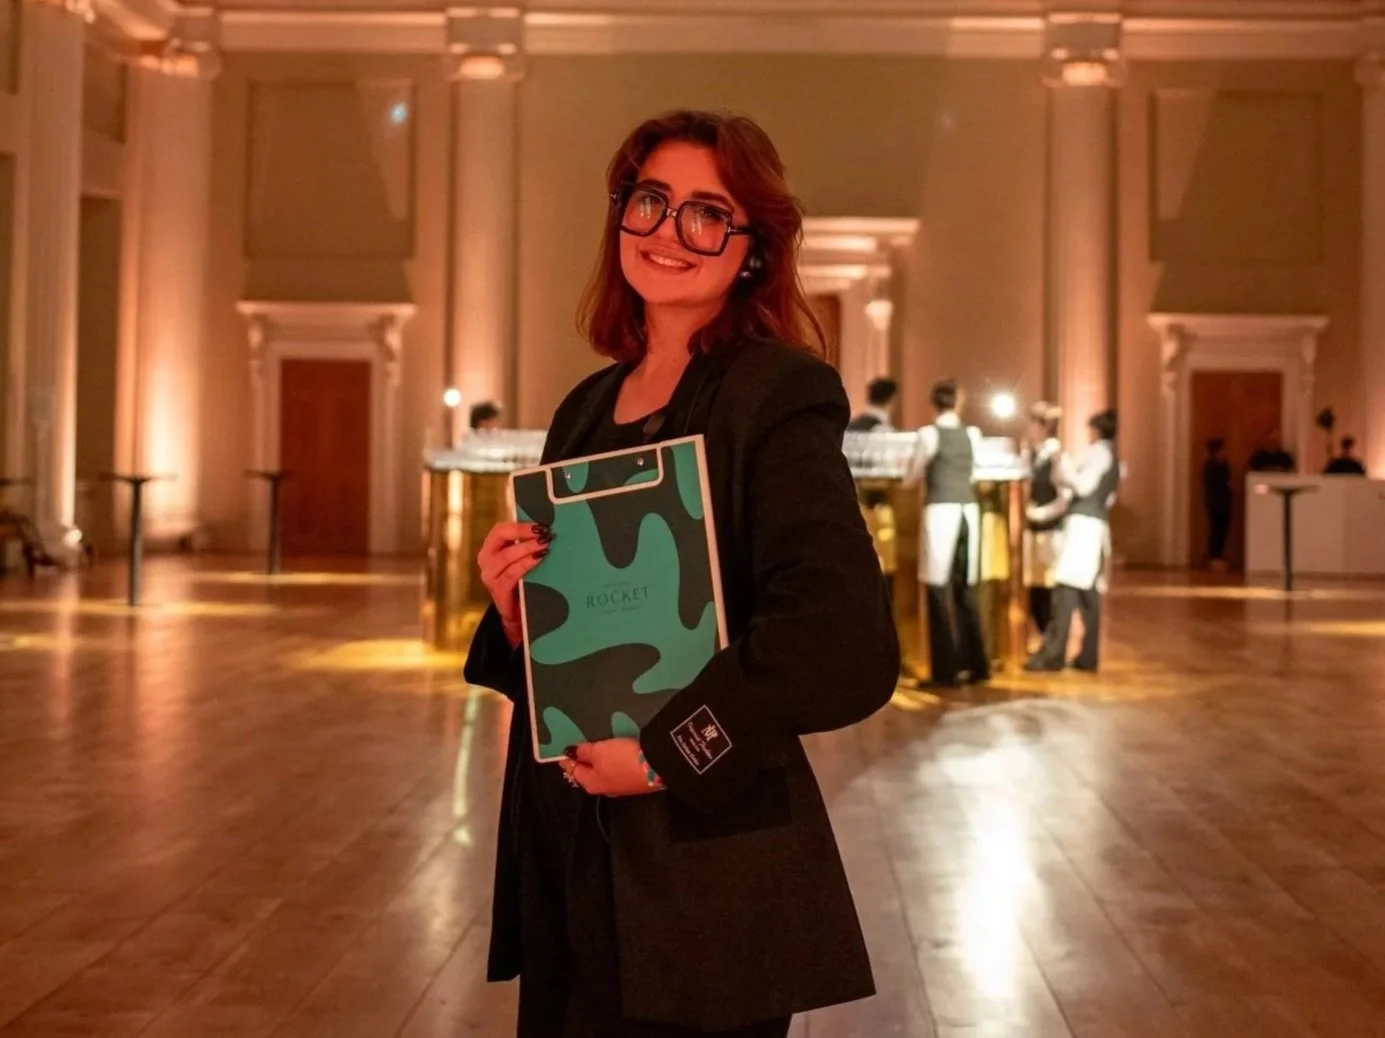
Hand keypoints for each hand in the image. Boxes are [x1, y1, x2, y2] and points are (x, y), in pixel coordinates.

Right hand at [477, 520, 551, 646]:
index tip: (540, 523)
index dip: (520, 524)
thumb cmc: (523, 581)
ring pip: (507, 555)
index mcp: (491, 547)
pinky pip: (512, 573)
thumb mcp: (522, 560)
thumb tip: (548, 530)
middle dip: (522, 532)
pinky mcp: (497, 589)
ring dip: (527, 548)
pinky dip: (526, 564)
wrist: (518, 613)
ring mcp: (489, 575)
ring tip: (544, 545)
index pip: (501, 529)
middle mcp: (486, 558)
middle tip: (543, 532)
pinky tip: (538, 559)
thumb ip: (528, 545)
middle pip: (500, 536)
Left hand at [560, 738, 662, 797]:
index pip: (572, 769)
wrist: (657, 766)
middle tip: (580, 739)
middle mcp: (603, 787)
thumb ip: (583, 751)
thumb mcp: (598, 751)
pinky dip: (613, 758)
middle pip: (588, 770)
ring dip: (599, 757)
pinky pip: (618, 766)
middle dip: (584, 757)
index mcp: (590, 783)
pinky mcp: (634, 778)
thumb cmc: (622, 759)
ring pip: (604, 769)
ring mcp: (620, 784)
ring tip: (598, 741)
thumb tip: (569, 753)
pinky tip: (616, 748)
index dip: (567, 757)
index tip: (563, 745)